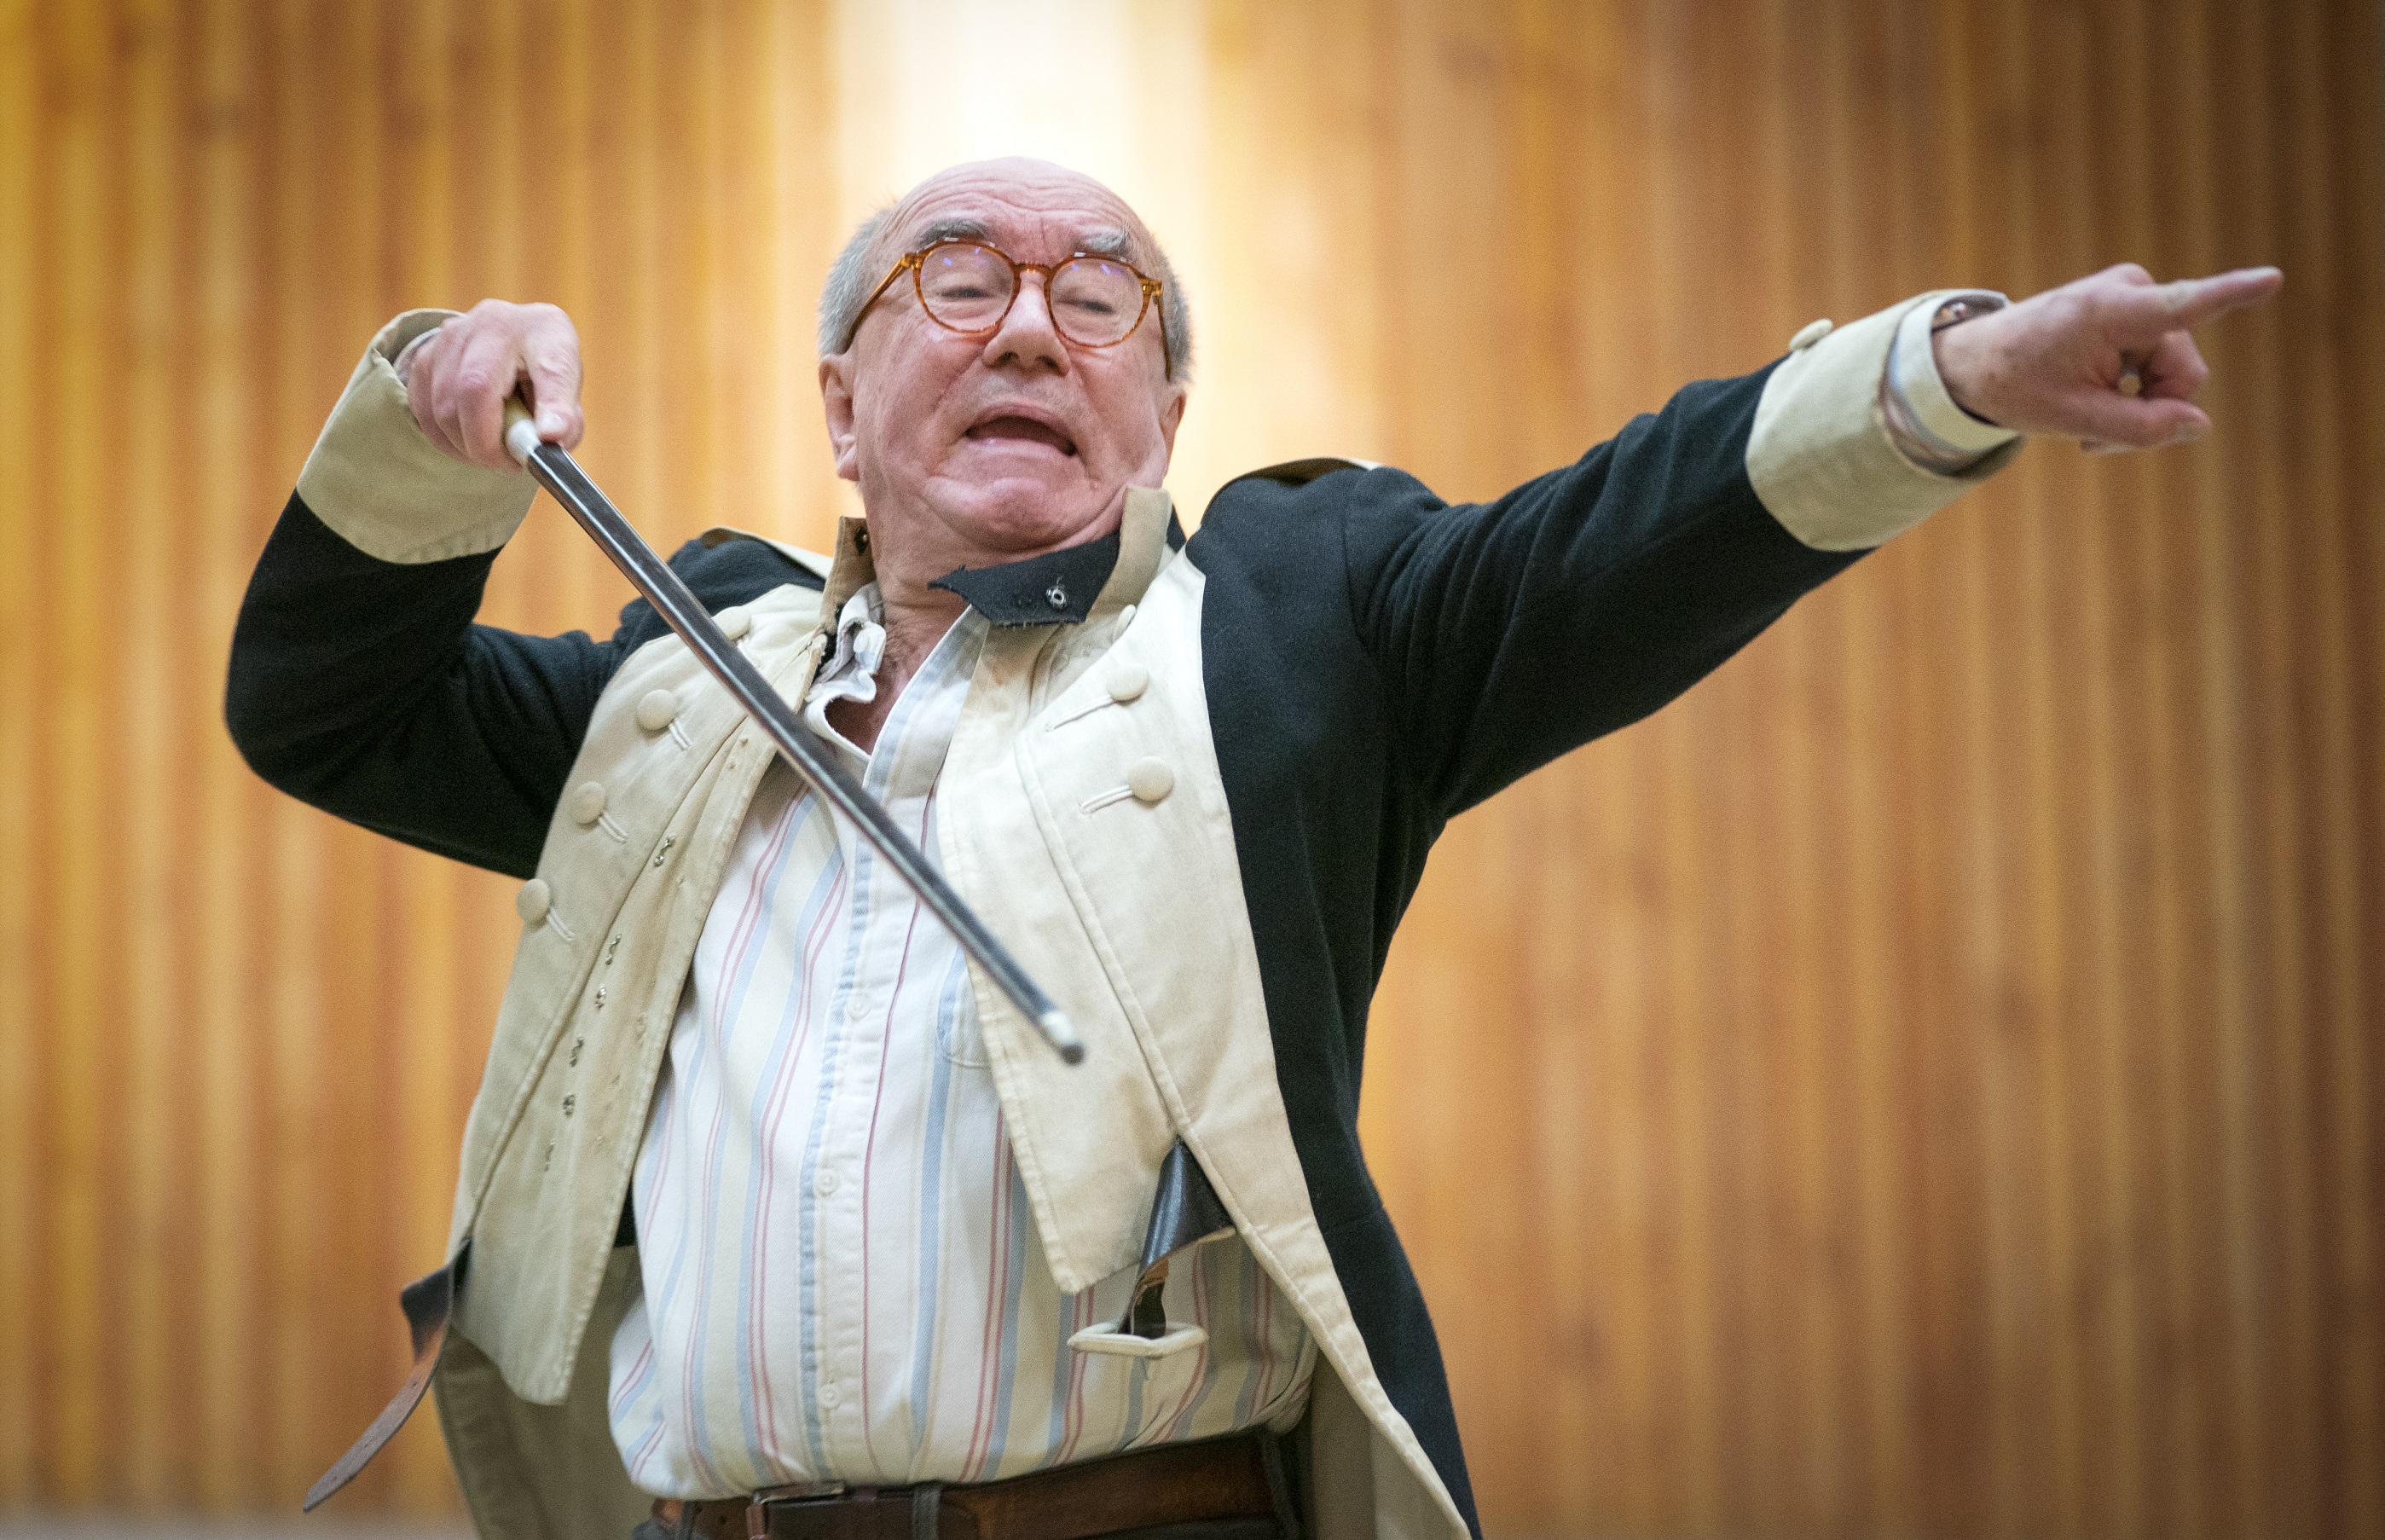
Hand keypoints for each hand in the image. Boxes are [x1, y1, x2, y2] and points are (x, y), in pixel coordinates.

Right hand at [402, 299, 585, 469]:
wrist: (514, 336)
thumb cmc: (543, 363)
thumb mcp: (569, 384)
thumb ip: (566, 415)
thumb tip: (550, 439)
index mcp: (538, 328)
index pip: (543, 369)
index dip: (544, 407)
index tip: (548, 439)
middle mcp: (489, 323)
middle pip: (473, 392)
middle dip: (488, 445)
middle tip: (507, 463)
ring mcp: (450, 337)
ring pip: (443, 409)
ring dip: (465, 446)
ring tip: (491, 451)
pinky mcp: (424, 355)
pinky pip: (423, 411)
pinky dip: (444, 438)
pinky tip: (466, 441)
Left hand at [1932, 263, 2281, 453]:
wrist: (1975, 361)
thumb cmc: (2016, 385)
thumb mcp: (2073, 420)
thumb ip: (2139, 427)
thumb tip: (2201, 425)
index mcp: (2112, 311)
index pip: (2183, 306)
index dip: (2232, 294)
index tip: (2272, 278)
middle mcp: (2132, 291)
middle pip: (2183, 371)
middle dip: (2152, 410)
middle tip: (2098, 442)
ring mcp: (2135, 298)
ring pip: (2173, 372)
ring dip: (2140, 406)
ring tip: (2090, 427)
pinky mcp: (2134, 311)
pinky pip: (2158, 363)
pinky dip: (2134, 392)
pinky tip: (2098, 403)